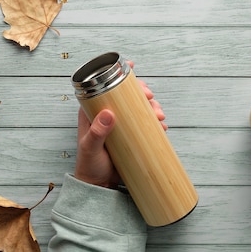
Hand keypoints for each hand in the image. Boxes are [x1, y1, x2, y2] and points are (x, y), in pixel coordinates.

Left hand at [74, 68, 166, 187]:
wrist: (99, 185)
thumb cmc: (89, 165)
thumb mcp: (90, 148)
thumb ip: (97, 132)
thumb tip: (109, 113)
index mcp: (93, 111)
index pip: (106, 87)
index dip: (120, 75)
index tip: (131, 66)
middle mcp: (108, 114)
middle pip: (127, 95)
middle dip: (142, 92)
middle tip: (150, 98)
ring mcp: (121, 125)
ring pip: (139, 108)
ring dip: (152, 107)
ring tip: (160, 115)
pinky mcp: (131, 135)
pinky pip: (145, 123)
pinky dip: (155, 121)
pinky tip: (161, 126)